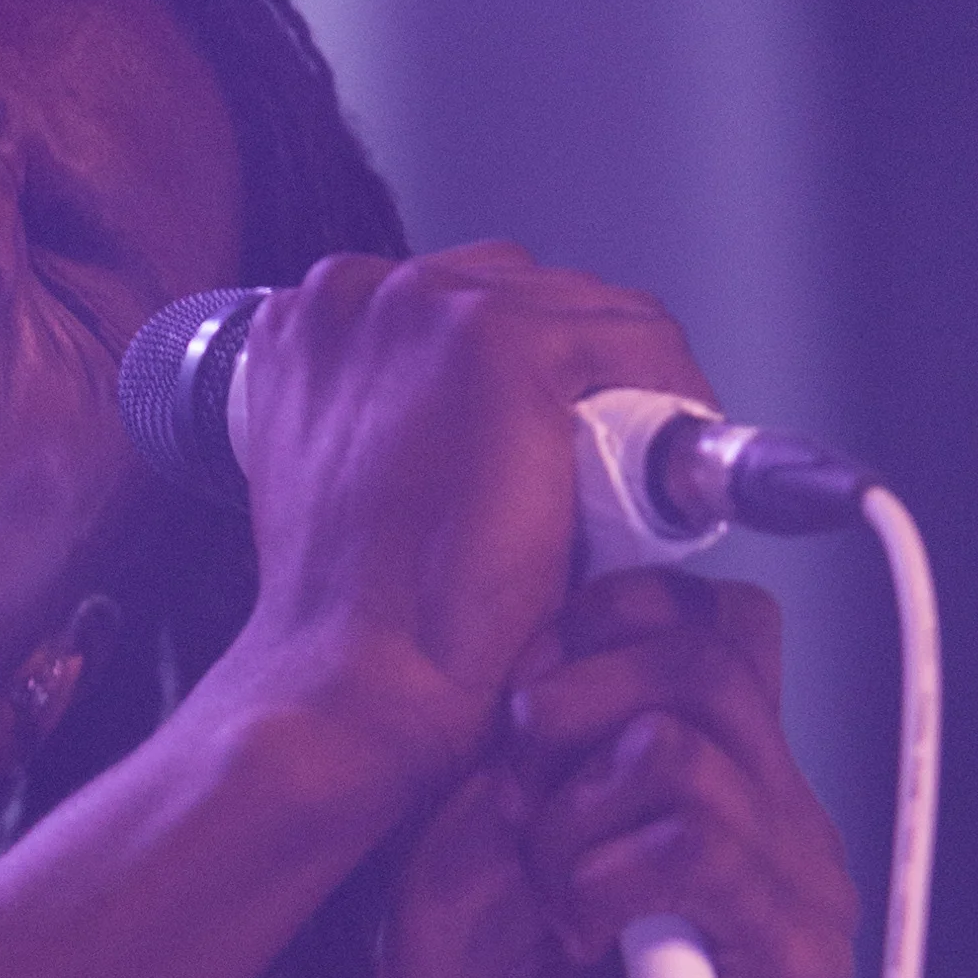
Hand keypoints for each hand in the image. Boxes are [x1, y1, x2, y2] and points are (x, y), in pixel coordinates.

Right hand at [230, 243, 714, 769]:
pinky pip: (637, 341)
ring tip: (636, 473)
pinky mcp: (505, 343)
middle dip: (571, 372)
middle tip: (599, 464)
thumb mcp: (343, 488)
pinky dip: (673, 396)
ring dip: (623, 385)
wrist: (354, 683)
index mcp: (305, 325)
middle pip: (521, 294)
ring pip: (585, 311)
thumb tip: (470, 422)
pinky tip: (671, 469)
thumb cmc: (350, 620)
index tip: (549, 435)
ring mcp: (430, 310)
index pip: (452, 305)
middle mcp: (358, 296)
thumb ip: (383, 426)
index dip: (514, 373)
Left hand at [362, 570, 857, 977]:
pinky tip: (580, 936)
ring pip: (688, 754)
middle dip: (572, 711)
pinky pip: (699, 847)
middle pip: (708, 659)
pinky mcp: (801, 959)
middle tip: (518, 801)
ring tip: (549, 895)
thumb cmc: (472, 967)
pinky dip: (603, 881)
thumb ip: (547, 707)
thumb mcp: (486, 801)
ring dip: (574, 822)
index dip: (610, 619)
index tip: (522, 694)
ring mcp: (800, 883)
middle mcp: (776, 809)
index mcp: (715, 759)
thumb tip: (576, 629)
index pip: (718, 618)